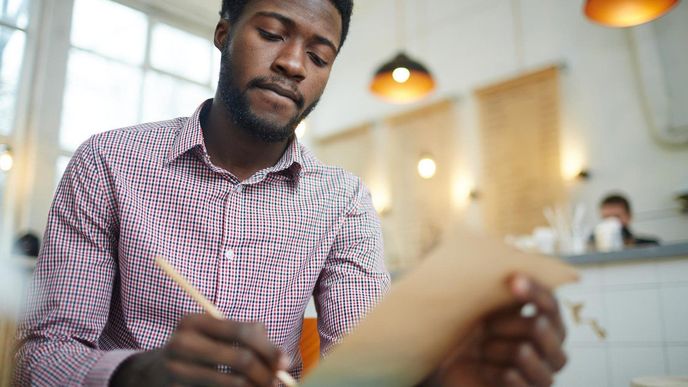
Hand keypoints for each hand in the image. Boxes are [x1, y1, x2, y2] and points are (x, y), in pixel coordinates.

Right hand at [110, 313, 287, 386]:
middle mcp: (182, 343)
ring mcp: (176, 371)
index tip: (285, 362)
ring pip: (231, 383)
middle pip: (240, 359)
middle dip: (266, 373)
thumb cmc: (196, 349)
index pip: (242, 332)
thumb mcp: (215, 334)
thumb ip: (247, 335)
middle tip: (279, 382)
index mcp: (193, 321)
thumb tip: (281, 358)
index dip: (268, 348)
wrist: (150, 373)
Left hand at [421, 275, 566, 386]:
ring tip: (486, 347)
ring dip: (512, 352)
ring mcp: (541, 371)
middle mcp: (549, 344)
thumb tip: (502, 249)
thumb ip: (498, 285)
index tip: (513, 280)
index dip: (535, 291)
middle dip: (518, 325)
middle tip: (487, 324)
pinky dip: (515, 379)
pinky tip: (503, 372)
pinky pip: (531, 386)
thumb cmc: (472, 330)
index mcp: (544, 318)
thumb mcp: (482, 306)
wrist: (453, 366)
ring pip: (541, 361)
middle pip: (549, 331)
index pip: (549, 303)